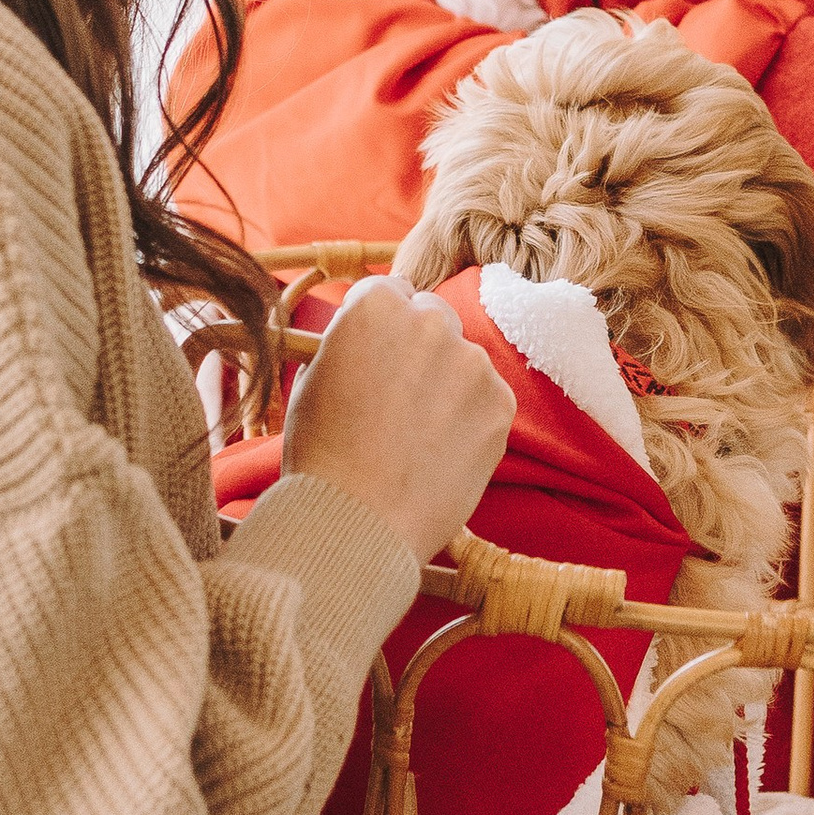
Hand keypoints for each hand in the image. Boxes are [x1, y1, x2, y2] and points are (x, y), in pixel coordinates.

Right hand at [283, 277, 514, 566]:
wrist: (358, 522)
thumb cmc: (323, 455)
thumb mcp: (312, 381)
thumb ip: (348, 344)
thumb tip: (365, 339)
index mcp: (375, 306)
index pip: (389, 292)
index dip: (379, 328)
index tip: (376, 356)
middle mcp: (430, 321)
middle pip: (432, 317)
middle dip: (419, 347)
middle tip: (398, 398)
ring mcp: (471, 361)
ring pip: (462, 360)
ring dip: (447, 384)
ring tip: (417, 436)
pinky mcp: (501, 403)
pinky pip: (486, 397)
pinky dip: (470, 419)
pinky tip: (441, 452)